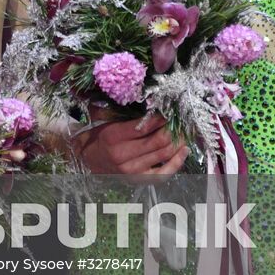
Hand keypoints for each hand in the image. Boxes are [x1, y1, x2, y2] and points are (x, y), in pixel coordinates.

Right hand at [72, 113, 188, 176]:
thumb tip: (142, 94)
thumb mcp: (103, 119)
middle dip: (173, 128)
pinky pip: (164, 173)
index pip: (144, 126)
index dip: (160, 117)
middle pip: (158, 140)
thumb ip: (118, 108)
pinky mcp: (139, 180)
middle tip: (180, 119)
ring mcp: (132, 170)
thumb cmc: (100, 136)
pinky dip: (177, 162)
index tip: (169, 109)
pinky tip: (184, 150)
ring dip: (178, 141)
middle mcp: (122, 155)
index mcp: (112, 136)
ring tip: (184, 131)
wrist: (90, 161)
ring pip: (164, 154)